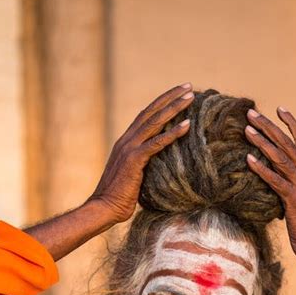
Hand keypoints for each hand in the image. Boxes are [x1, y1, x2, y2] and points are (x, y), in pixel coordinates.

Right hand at [90, 83, 193, 225]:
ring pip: (155, 121)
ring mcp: (129, 148)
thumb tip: (158, 165)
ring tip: (191, 97)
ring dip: (174, 108)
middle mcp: (127, 140)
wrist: (104, 208)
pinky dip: (173, 133)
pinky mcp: (134, 160)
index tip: (177, 94)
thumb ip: (143, 164)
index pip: (145, 115)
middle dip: (170, 97)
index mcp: (125, 142)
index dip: (161, 102)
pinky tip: (187, 125)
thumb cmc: (119, 197)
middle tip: (188, 86)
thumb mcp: (133, 175)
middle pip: (151, 111)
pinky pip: (157, 143)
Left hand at [244, 108, 295, 262]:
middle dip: (269, 126)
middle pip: (287, 143)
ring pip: (280, 157)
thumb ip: (292, 188)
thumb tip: (278, 184)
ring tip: (247, 130)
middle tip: (251, 113)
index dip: (291, 123)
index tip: (279, 109)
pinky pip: (275, 180)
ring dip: (262, 141)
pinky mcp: (294, 199)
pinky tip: (248, 159)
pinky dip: (261, 169)